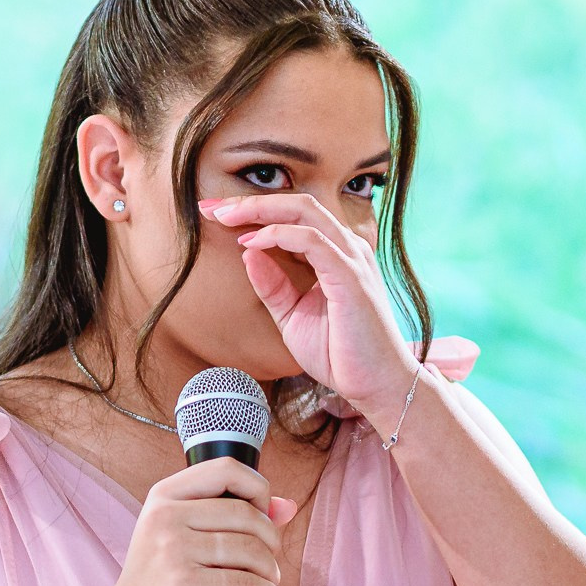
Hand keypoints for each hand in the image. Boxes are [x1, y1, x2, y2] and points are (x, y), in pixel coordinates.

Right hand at [99, 458, 298, 585]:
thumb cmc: (163, 583)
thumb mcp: (186, 538)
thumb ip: (233, 516)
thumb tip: (288, 506)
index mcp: (164, 496)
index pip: (227, 469)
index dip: (257, 489)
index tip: (262, 517)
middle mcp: (164, 517)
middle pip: (246, 514)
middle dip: (270, 542)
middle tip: (266, 566)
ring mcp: (171, 550)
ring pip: (250, 550)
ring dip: (269, 574)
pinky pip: (245, 584)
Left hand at [201, 193, 419, 420]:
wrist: (374, 384)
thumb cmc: (340, 352)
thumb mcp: (292, 315)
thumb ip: (273, 285)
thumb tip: (248, 253)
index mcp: (335, 254)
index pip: (293, 217)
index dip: (252, 210)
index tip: (214, 213)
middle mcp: (345, 248)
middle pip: (297, 203)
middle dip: (250, 201)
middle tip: (211, 207)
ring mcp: (351, 259)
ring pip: (305, 211)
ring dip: (260, 210)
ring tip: (225, 217)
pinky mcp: (350, 276)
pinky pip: (312, 241)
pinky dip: (279, 235)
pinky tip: (252, 242)